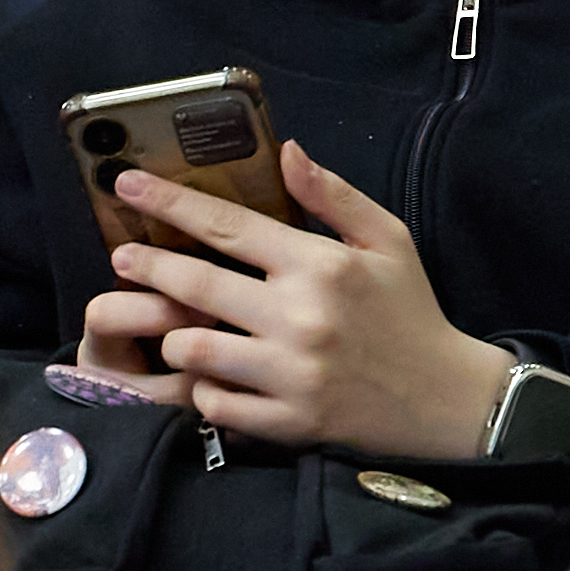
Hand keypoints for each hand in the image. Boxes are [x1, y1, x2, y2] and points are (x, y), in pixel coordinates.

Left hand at [85, 145, 519, 459]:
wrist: (445, 397)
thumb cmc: (411, 312)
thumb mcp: (389, 241)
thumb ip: (334, 197)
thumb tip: (286, 150)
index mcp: (323, 266)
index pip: (230, 226)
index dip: (171, 203)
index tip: (127, 185)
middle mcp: (301, 317)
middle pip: (195, 284)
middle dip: (147, 265)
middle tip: (124, 257)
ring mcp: (291, 373)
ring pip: (193, 348)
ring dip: (177, 336)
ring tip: (180, 328)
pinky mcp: (287, 421)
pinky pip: (213, 403)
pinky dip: (205, 390)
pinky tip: (214, 379)